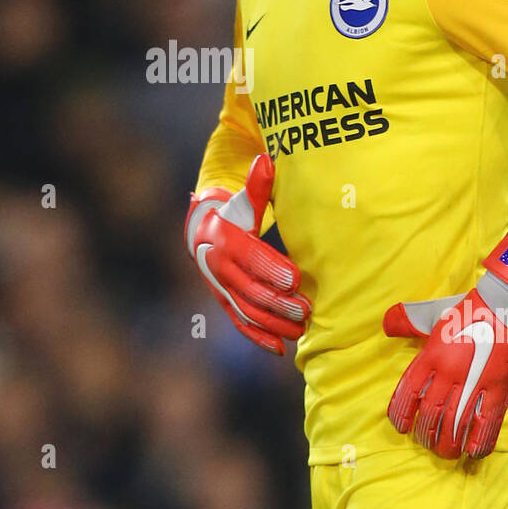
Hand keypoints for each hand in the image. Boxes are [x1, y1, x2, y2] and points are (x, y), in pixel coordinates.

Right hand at [185, 154, 309, 354]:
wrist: (200, 235)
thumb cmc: (232, 215)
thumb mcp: (242, 200)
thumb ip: (257, 185)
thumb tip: (266, 160)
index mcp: (225, 241)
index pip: (250, 258)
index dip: (272, 269)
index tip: (296, 278)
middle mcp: (219, 269)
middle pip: (250, 290)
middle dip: (279, 302)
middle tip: (307, 310)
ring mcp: (221, 289)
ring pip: (247, 311)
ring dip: (274, 323)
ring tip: (301, 328)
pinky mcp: (225, 304)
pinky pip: (241, 324)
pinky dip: (259, 337)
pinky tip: (280, 348)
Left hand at [382, 230, 507, 458]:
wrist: (503, 305)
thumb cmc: (465, 311)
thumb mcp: (431, 316)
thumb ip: (407, 322)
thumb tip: (387, 325)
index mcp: (432, 355)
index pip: (409, 393)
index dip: (402, 414)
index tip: (401, 428)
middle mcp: (450, 372)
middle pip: (431, 413)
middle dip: (426, 434)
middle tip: (425, 442)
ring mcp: (476, 382)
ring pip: (456, 423)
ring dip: (448, 443)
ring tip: (445, 452)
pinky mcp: (499, 387)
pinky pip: (488, 422)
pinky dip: (480, 441)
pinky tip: (473, 452)